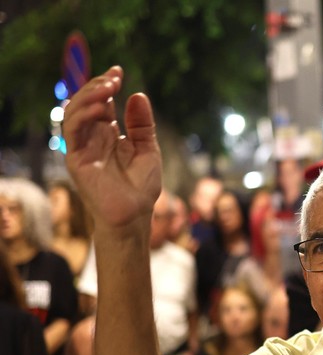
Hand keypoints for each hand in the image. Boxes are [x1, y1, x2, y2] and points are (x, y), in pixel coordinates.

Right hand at [63, 66, 161, 228]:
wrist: (135, 214)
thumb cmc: (141, 186)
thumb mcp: (148, 148)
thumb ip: (141, 124)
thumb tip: (137, 94)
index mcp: (108, 133)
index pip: (101, 102)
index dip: (106, 84)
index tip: (118, 71)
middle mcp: (93, 137)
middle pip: (85, 103)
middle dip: (97, 86)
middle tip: (114, 78)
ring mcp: (82, 147)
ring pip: (74, 112)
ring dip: (89, 96)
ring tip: (108, 88)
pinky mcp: (76, 159)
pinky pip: (73, 131)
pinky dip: (84, 115)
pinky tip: (101, 109)